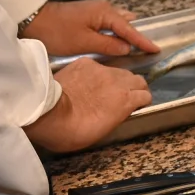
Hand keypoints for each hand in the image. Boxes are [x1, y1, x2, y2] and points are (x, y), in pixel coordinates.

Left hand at [20, 0, 158, 57]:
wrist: (35, 20)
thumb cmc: (59, 32)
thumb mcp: (84, 43)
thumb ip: (108, 46)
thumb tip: (127, 48)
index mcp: (105, 14)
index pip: (130, 30)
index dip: (143, 41)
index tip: (156, 49)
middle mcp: (104, 9)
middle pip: (126, 24)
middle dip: (137, 36)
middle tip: (148, 49)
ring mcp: (95, 11)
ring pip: (117, 23)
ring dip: (126, 34)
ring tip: (136, 46)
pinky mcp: (88, 15)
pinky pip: (109, 23)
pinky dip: (115, 32)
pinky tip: (116, 39)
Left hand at [23, 58, 150, 152]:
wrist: (48, 112)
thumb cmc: (73, 132)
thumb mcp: (101, 131)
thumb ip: (116, 116)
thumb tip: (120, 111)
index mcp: (125, 100)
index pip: (145, 95)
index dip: (142, 101)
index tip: (137, 106)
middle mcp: (118, 81)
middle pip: (137, 79)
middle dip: (135, 87)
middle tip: (126, 95)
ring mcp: (102, 69)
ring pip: (119, 71)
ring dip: (118, 79)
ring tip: (107, 87)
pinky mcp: (86, 63)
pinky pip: (98, 66)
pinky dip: (97, 74)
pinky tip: (86, 81)